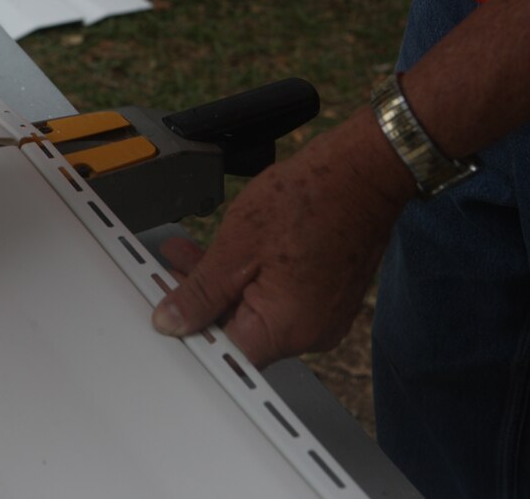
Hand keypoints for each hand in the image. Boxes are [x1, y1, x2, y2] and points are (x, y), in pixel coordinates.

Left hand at [152, 108, 415, 367]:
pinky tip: (224, 255)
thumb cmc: (310, 200)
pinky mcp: (324, 298)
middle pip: (238, 334)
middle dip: (199, 301)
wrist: (362, 172)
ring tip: (188, 254)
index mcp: (286, 329)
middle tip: (171, 272)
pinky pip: (276, 300)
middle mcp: (309, 333)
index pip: (225, 356)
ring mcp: (320, 317)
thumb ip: (201, 291)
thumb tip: (173, 322)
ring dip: (219, 286)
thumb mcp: (236, 246)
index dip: (190, 335)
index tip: (167, 314)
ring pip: (254, 313)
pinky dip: (248, 280)